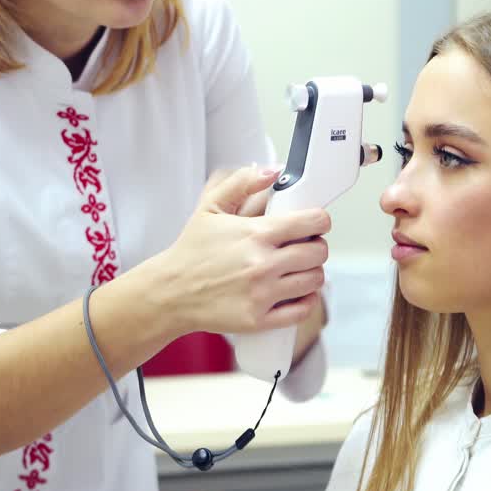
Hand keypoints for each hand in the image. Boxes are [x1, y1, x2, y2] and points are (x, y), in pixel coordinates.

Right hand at [144, 165, 330, 337]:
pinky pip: (302, 310)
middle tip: (305, 247)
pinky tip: (296, 292)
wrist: (170, 292)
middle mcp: (263, 264)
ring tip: (299, 269)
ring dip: (312, 273)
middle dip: (316, 247)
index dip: (320, 220)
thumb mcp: (210, 207)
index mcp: (256, 233)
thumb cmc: (191, 250)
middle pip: (318, 252)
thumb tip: (274, 171)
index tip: (315, 224)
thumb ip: (242, 183)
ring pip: (314, 281)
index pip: (313, 222)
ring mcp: (262, 294)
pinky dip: (306, 301)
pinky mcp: (259, 319)